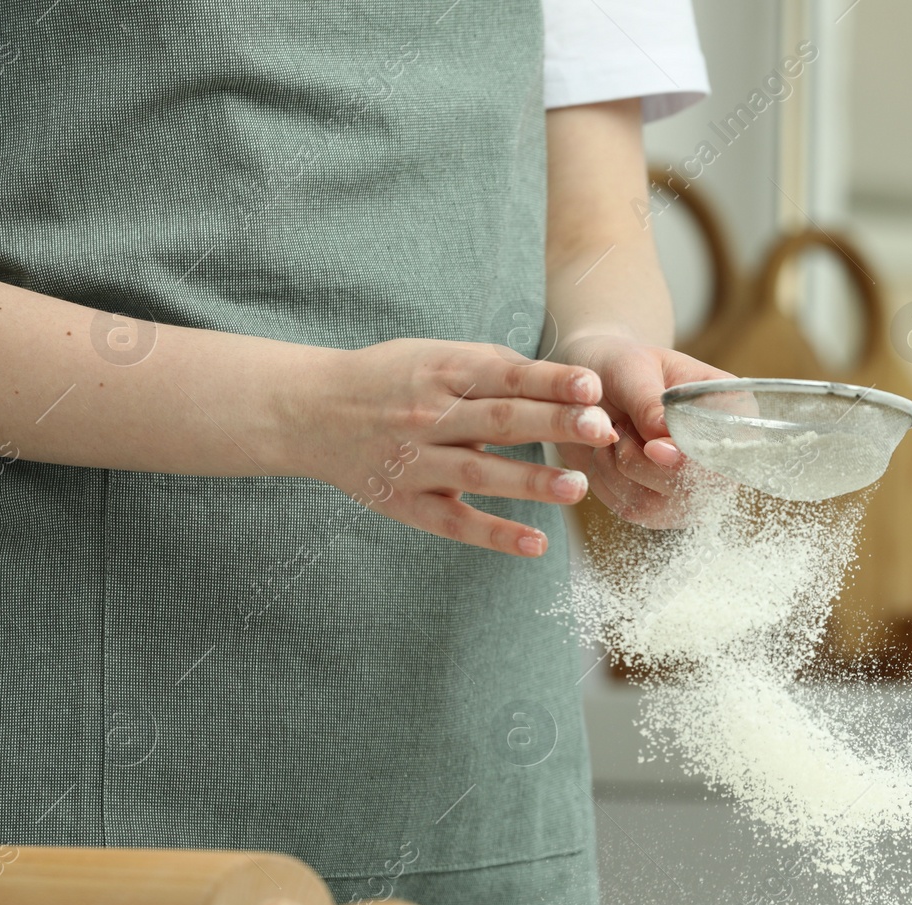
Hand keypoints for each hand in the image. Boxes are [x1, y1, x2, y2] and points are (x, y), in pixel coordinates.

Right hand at [284, 338, 617, 556]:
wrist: (309, 411)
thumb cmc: (388, 379)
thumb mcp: (433, 356)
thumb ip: (491, 367)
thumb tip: (559, 380)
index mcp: (441, 372)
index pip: (505, 376)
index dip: (550, 381)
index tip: (592, 387)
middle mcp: (429, 416)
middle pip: (500, 421)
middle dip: (555, 425)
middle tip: (602, 431)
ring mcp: (415, 462)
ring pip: (481, 473)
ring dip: (532, 481)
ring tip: (578, 487)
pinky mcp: (405, 502)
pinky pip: (455, 522)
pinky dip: (496, 535)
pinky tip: (537, 543)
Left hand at [552, 333, 732, 527]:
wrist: (596, 384)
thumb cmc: (623, 366)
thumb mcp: (633, 369)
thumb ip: (649, 401)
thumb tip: (663, 438)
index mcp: (732, 412)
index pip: (731, 451)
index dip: (694, 459)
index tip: (653, 447)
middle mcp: (721, 458)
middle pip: (699, 489)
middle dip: (645, 465)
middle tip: (618, 429)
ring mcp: (694, 489)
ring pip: (659, 506)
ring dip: (621, 470)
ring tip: (614, 432)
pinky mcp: (663, 508)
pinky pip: (634, 510)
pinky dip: (608, 482)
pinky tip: (606, 452)